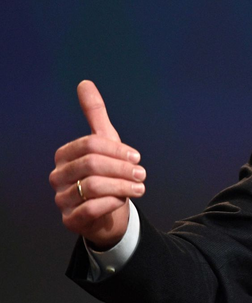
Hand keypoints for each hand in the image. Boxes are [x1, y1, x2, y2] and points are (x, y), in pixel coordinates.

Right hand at [49, 81, 145, 249]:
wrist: (109, 211)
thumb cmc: (107, 172)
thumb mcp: (105, 142)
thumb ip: (95, 114)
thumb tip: (85, 83)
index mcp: (65, 155)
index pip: (91, 145)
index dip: (118, 150)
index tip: (136, 158)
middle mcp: (58, 176)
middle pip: (92, 164)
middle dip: (122, 169)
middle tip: (142, 174)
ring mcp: (62, 199)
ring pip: (93, 186)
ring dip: (123, 186)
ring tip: (139, 188)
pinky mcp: (70, 219)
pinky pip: (91, 209)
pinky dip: (112, 202)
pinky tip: (123, 201)